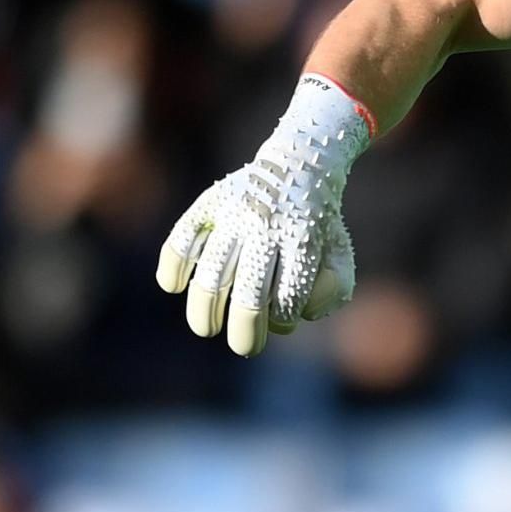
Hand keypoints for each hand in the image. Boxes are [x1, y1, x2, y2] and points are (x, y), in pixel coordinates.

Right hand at [155, 75, 370, 354]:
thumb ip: (332, 289)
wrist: (299, 164)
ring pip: (211, 276)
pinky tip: (173, 286)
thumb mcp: (338, 252)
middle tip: (244, 347)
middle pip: (249, 295)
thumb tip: (298, 316)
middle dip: (245, 331)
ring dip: (204, 311)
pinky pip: (182, 239)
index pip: (286, 299)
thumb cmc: (317, 223)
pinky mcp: (209, 204)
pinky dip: (172, 265)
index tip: (281, 318)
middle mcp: (265, 228)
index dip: (282, 320)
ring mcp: (233, 215)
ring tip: (207, 328)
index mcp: (302, 241)